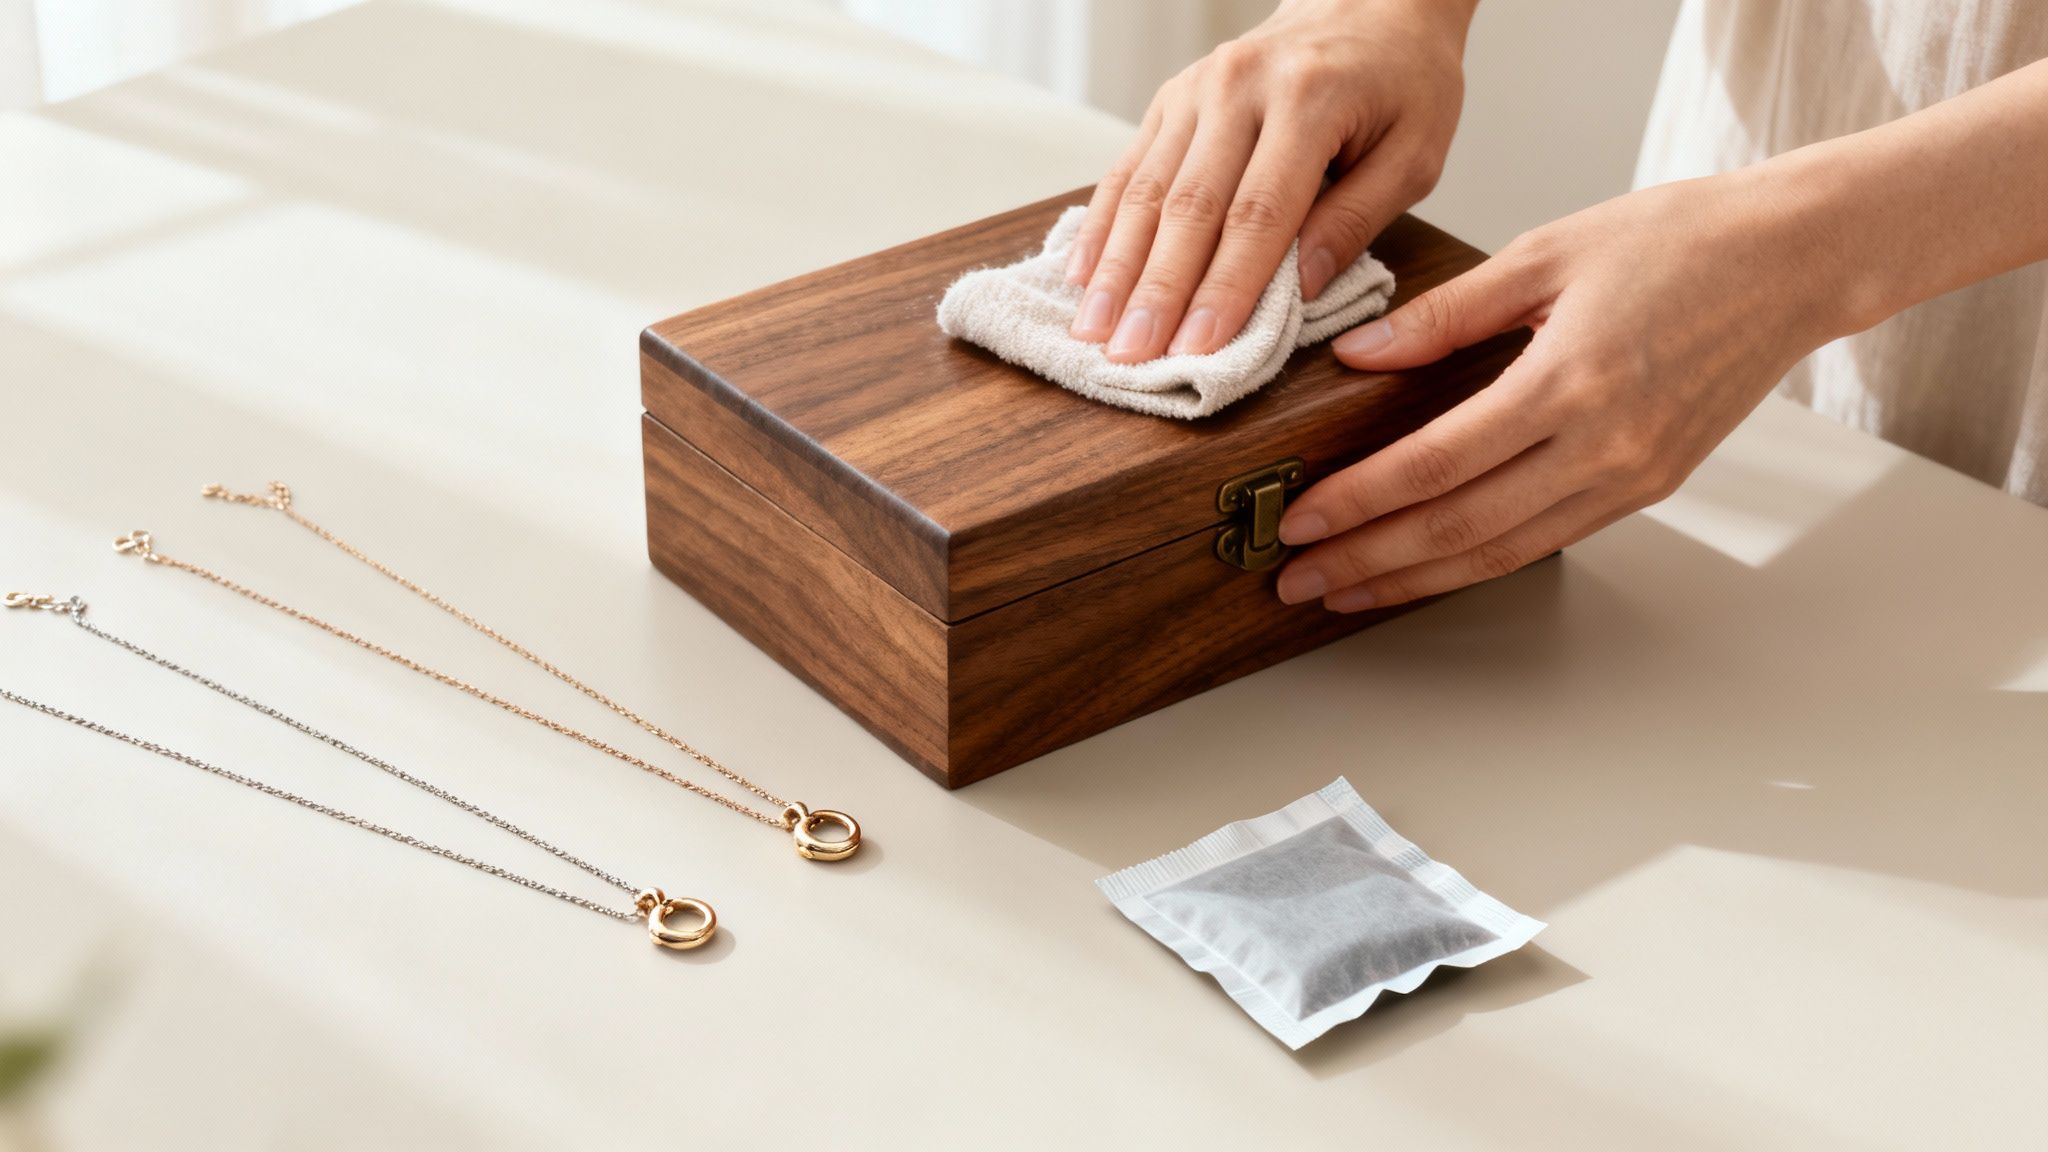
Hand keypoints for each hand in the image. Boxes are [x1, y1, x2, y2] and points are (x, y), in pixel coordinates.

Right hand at [1067, 0, 1473, 362]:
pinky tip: (1081, 275)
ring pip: (1146, 191)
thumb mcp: (1414, 155)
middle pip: (1189, 206)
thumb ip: (1356, 220)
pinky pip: (1127, 168)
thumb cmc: (1401, 85)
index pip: (1258, 213)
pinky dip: (1102, 226)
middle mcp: (1240, 88)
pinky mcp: (1171, 99)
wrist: (1371, 6)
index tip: (1198, 348)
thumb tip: (1301, 289)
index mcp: (1309, 100)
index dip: (1225, 287)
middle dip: (1156, 290)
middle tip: (1130, 355)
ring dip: (1116, 268)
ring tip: (1093, 331)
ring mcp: (1196, 89)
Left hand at [1273, 166, 1853, 611]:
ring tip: (1346, 591)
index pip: (1435, 464)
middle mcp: (1604, 446)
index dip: (1358, 502)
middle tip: (1296, 580)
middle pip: (1460, 528)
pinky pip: (1544, 540)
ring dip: (1415, 579)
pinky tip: (1426, 566)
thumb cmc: (1680, 240)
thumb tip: (1357, 355)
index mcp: (1570, 381)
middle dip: (1369, 560)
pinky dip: (1476, 562)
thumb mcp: (1547, 252)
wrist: (1796, 260)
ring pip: (1501, 551)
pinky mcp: (1647, 488)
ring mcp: (1630, 477)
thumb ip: (1444, 314)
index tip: (1298, 521)